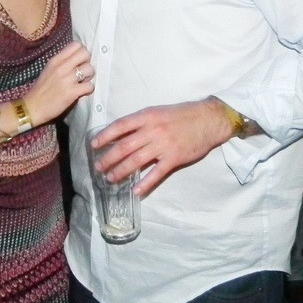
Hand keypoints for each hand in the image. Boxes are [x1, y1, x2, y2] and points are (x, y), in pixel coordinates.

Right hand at [25, 41, 93, 126]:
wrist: (33, 107)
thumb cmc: (41, 89)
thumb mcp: (48, 69)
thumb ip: (62, 61)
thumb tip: (77, 58)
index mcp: (55, 60)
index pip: (76, 45)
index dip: (81, 52)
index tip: (78, 61)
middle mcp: (62, 67)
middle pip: (85, 53)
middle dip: (87, 62)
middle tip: (82, 71)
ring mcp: (67, 80)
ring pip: (90, 69)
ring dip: (88, 76)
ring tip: (82, 82)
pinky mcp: (72, 93)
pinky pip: (89, 85)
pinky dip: (88, 89)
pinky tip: (81, 91)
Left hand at [91, 99, 233, 195]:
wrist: (209, 119)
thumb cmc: (182, 115)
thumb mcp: (158, 112)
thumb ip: (141, 122)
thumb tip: (121, 134)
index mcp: (147, 116)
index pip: (120, 126)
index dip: (105, 136)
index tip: (94, 145)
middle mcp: (153, 130)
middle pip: (124, 146)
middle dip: (108, 158)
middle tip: (98, 168)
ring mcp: (163, 145)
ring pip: (136, 161)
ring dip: (120, 171)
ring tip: (110, 179)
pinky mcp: (174, 158)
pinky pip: (156, 173)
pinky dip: (145, 183)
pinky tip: (135, 191)